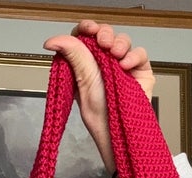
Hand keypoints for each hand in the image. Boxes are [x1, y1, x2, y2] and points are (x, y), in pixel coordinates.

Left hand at [43, 19, 154, 173]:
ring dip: (119, 43)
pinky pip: (140, 54)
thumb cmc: (100, 116)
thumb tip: (52, 40)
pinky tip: (126, 65)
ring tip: (115, 54)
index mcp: (85, 66)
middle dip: (103, 33)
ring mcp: (123, 68)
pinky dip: (134, 55)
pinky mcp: (140, 73)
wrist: (119, 134)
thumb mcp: (84, 83)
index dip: (86, 29)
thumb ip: (73, 56)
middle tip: (101, 41)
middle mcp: (104, 65)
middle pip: (104, 35)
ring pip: (122, 41)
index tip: (85, 29)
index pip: (85, 39)